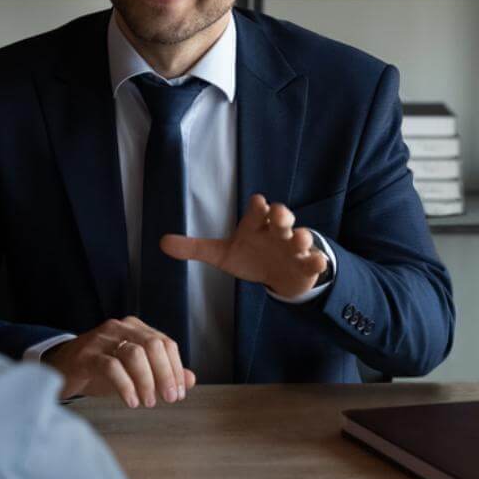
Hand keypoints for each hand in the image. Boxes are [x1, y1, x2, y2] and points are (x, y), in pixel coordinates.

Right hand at [41, 317, 195, 408]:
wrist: (61, 368)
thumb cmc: (101, 369)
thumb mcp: (135, 371)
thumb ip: (163, 373)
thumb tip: (191, 379)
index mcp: (135, 328)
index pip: (165, 343)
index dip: (175, 369)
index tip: (179, 393)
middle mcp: (120, 328)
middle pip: (153, 345)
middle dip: (165, 374)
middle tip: (169, 399)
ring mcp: (102, 339)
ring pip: (134, 354)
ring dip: (146, 381)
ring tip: (148, 403)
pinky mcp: (87, 354)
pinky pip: (111, 367)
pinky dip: (125, 386)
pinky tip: (131, 401)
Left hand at [161, 194, 328, 299]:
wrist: (278, 275)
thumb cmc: (250, 257)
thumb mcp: (222, 254)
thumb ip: (194, 248)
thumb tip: (161, 242)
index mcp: (256, 225)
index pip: (256, 210)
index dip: (257, 207)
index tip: (258, 203)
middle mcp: (276, 231)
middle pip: (280, 217)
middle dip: (281, 214)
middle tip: (277, 213)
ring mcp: (294, 247)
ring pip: (301, 236)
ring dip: (302, 236)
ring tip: (300, 238)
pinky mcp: (306, 264)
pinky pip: (314, 261)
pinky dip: (316, 261)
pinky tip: (316, 263)